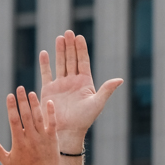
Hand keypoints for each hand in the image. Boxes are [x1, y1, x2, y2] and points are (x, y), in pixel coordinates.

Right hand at [0, 87, 62, 164]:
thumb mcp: (7, 162)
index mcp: (19, 142)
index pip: (14, 120)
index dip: (11, 107)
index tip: (9, 96)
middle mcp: (31, 137)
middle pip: (26, 115)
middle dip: (22, 100)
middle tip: (20, 88)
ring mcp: (43, 137)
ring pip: (38, 117)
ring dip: (34, 103)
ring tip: (31, 92)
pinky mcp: (53, 139)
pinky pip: (53, 123)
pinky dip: (51, 112)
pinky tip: (48, 101)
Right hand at [39, 30, 122, 151]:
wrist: (68, 131)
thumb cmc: (85, 119)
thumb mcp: (97, 103)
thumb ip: (107, 90)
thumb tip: (120, 79)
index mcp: (85, 82)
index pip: (83, 61)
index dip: (81, 49)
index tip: (79, 37)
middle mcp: (73, 81)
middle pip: (71, 59)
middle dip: (70, 46)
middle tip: (68, 32)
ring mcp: (60, 85)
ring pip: (60, 64)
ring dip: (59, 51)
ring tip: (59, 38)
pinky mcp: (49, 90)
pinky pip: (46, 74)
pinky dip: (45, 64)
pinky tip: (44, 53)